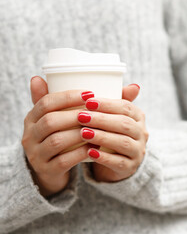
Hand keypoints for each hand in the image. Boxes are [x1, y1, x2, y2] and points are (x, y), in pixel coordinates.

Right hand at [22, 77, 89, 196]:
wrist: (52, 169)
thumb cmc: (60, 136)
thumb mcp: (57, 118)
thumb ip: (59, 100)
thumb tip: (45, 76)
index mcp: (32, 118)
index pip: (46, 102)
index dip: (68, 97)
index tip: (90, 94)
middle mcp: (29, 136)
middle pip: (50, 121)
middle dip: (75, 115)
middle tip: (95, 113)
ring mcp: (36, 154)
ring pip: (56, 141)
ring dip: (79, 134)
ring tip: (97, 129)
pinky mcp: (46, 170)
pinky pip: (63, 161)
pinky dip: (80, 153)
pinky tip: (94, 148)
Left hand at [79, 90, 147, 181]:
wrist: (119, 162)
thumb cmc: (112, 133)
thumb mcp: (114, 116)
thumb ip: (115, 101)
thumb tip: (132, 85)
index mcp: (138, 117)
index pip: (126, 107)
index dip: (107, 104)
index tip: (88, 101)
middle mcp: (142, 133)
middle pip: (124, 124)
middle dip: (102, 119)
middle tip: (81, 116)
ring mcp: (138, 151)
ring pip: (122, 143)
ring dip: (102, 137)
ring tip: (83, 133)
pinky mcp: (131, 167)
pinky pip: (119, 162)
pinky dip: (104, 157)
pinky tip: (90, 152)